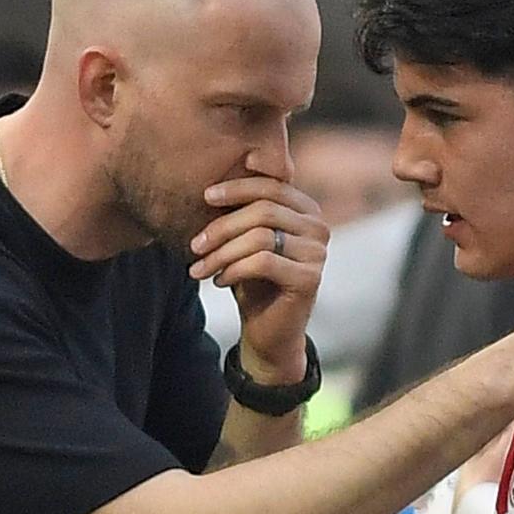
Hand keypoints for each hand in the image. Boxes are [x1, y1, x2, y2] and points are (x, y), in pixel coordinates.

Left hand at [191, 177, 328, 383]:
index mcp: (306, 210)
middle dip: (222, 226)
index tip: (205, 196)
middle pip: (264, 210)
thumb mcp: (245, 240)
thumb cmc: (253, 281)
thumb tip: (210, 182)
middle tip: (194, 245)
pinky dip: (233, 270)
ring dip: (222, 252)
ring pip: (260, 237)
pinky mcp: (309, 278)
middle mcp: (318, 227)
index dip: (237, 187)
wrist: (268, 331)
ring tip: (199, 268)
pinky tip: (218, 281)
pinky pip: (262, 262)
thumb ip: (242, 211)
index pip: (272, 185)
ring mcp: (318, 253)